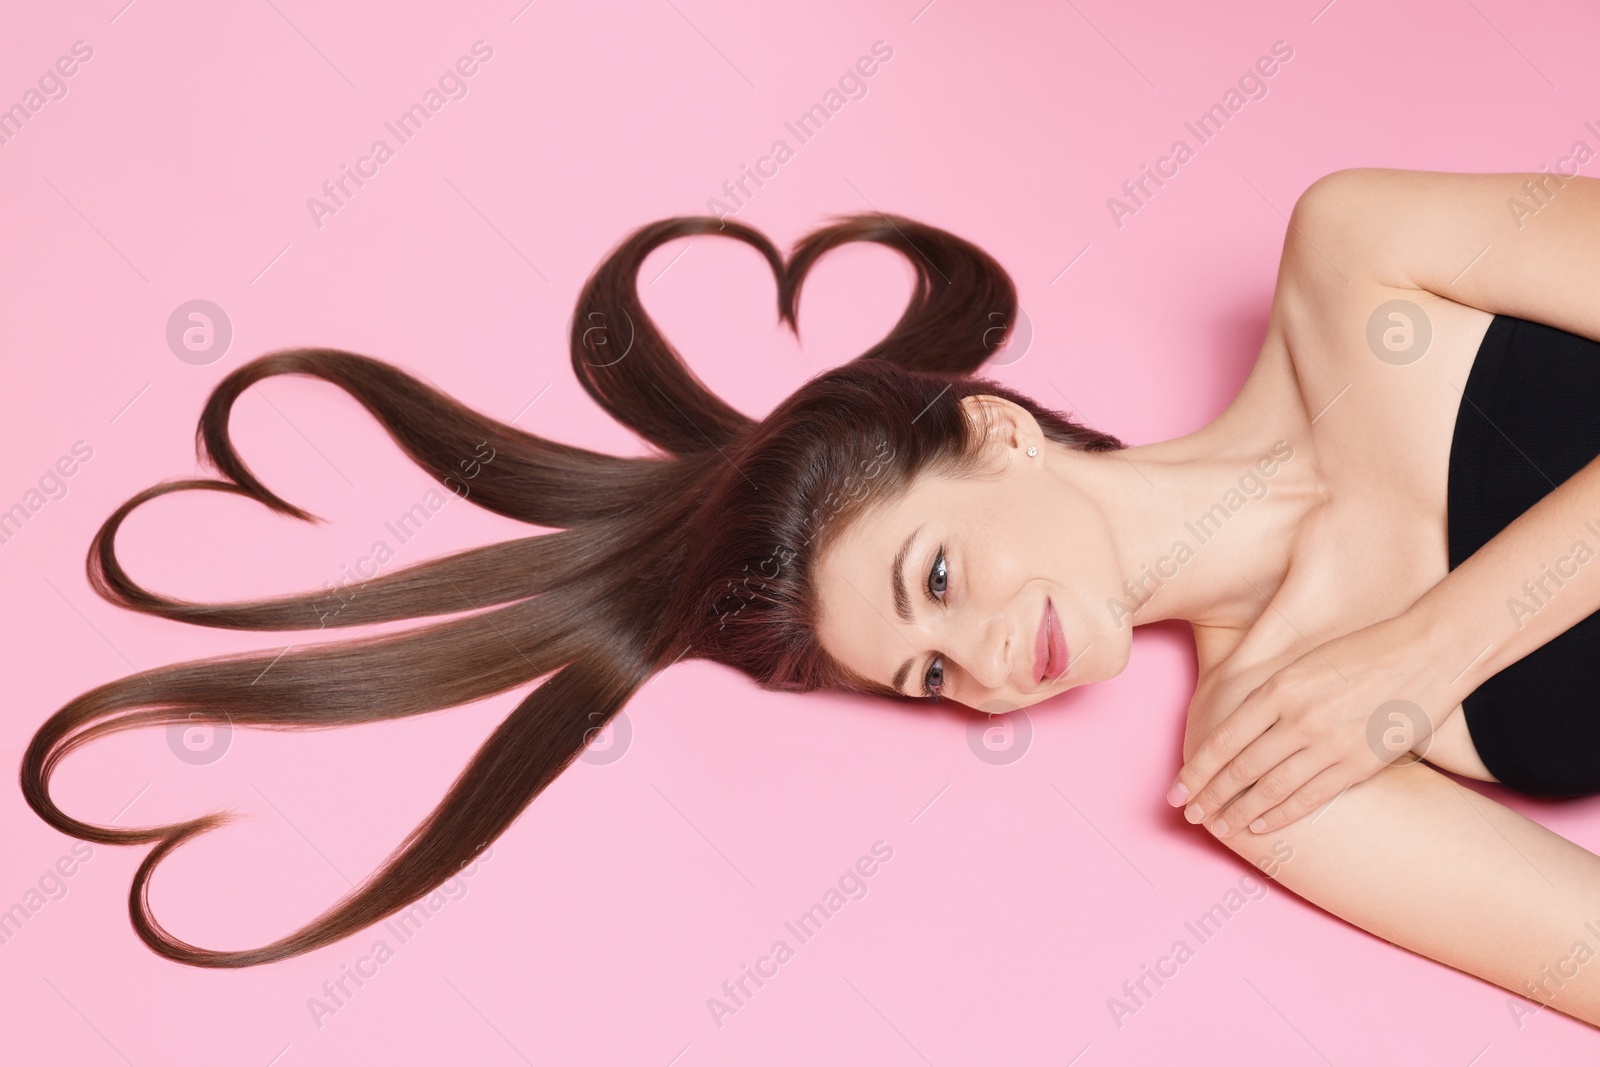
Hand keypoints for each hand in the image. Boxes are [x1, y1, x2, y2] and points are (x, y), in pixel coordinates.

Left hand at [1168, 614, 1456, 837]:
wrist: (1427, 653)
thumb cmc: (1362, 652)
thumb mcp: (1303, 663)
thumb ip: (1270, 695)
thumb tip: (1234, 728)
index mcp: (1279, 689)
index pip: (1223, 741)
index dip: (1196, 771)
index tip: (1176, 791)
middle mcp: (1298, 719)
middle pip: (1240, 769)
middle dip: (1210, 797)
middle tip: (1190, 816)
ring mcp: (1329, 744)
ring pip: (1271, 790)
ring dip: (1239, 813)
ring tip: (1219, 828)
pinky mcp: (1359, 764)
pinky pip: (1311, 798)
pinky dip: (1281, 816)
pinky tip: (1261, 827)